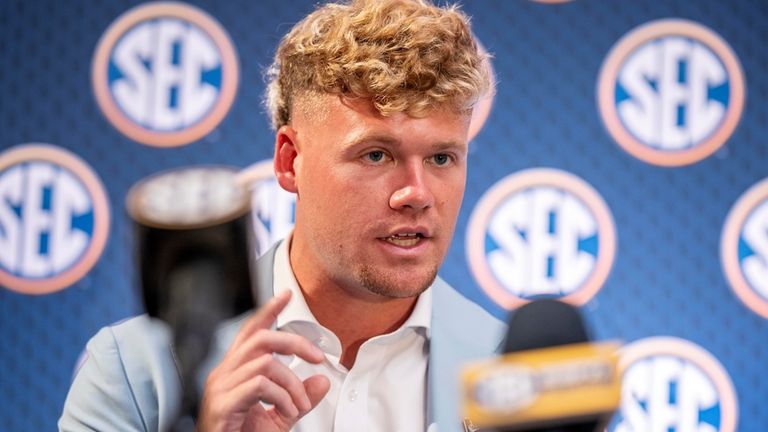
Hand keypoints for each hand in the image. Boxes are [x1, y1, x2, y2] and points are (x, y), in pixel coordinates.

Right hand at [196, 291, 330, 431]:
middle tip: (317, 357)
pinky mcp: (223, 405)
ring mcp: (220, 388)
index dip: (268, 311)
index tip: (286, 296)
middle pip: (261, 338)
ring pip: (265, 362)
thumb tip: (322, 381)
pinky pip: (259, 385)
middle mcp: (223, 374)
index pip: (250, 331)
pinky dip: (282, 396)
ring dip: (292, 382)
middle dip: (295, 343)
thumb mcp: (280, 417)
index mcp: (234, 371)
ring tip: (298, 404)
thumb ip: (300, 398)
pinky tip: (288, 410)